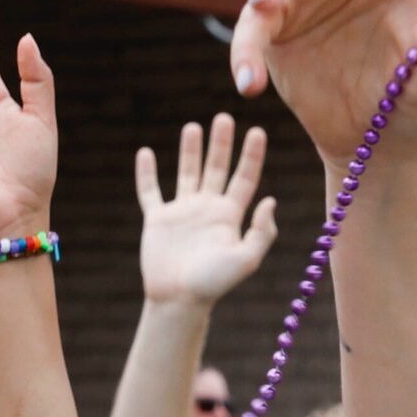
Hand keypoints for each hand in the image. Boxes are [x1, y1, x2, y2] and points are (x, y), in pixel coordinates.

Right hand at [138, 113, 277, 305]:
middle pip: (217, 169)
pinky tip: (145, 152)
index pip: (244, 179)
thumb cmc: (214, 283)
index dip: (252, 156)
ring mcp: (182, 212)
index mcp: (230, 216)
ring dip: (190, 150)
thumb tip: (271, 200)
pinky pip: (150, 191)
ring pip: (187, 173)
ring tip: (193, 126)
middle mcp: (207, 209)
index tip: (258, 130)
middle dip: (221, 144)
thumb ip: (262, 232)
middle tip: (225, 117)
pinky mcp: (158, 219)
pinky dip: (146, 173)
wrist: (179, 299)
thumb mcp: (247, 259)